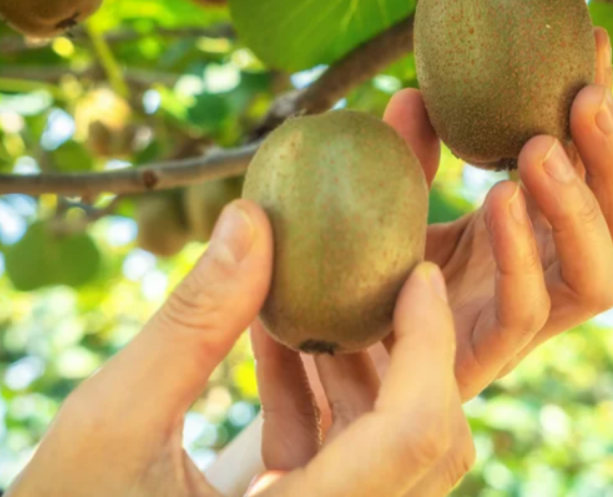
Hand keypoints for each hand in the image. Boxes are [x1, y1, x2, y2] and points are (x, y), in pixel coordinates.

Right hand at [7, 202, 473, 496]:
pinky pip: (359, 457)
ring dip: (372, 371)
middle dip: (419, 353)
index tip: (419, 272)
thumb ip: (193, 322)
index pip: (412, 434)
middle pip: (431, 445)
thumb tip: (250, 220)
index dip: (429, 343)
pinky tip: (278, 348)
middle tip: (394, 280)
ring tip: (317, 306)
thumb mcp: (115, 419)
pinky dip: (333, 399)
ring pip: (403, 450)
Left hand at [382, 28, 612, 399]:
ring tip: (539, 147)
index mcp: (540, 233)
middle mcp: (548, 274)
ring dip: (581, 208)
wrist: (343, 341)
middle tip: (583, 93)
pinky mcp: (489, 355)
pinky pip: (525, 313)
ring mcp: (527, 320)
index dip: (602, 113)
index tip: (593, 43)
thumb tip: (415, 93)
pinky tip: (498, 200)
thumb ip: (414, 153)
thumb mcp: (402, 199)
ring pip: (601, 278)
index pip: (594, 174)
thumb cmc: (382, 266)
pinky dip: (520, 257)